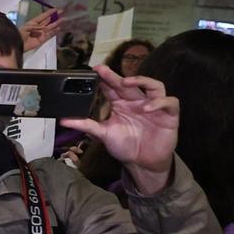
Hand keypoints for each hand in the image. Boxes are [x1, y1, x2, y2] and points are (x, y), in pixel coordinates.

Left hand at [20, 10, 62, 55]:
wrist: (18, 44)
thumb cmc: (20, 34)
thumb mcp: (27, 28)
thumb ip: (36, 27)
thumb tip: (44, 28)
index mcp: (33, 22)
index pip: (43, 16)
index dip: (49, 12)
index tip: (56, 9)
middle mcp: (38, 26)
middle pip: (48, 20)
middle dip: (55, 16)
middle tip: (62, 12)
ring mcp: (41, 33)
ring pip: (50, 27)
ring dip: (56, 23)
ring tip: (63, 19)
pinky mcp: (42, 39)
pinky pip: (50, 35)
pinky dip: (54, 32)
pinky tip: (59, 28)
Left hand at [62, 66, 178, 194]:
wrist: (142, 163)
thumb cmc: (125, 146)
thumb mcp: (103, 135)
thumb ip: (86, 125)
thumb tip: (64, 121)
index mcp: (122, 104)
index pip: (113, 86)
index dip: (105, 77)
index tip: (94, 70)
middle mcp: (138, 101)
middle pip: (130, 83)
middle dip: (118, 76)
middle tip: (105, 71)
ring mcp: (155, 106)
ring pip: (154, 85)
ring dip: (142, 81)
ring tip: (127, 84)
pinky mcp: (169, 115)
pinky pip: (170, 102)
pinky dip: (160, 102)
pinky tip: (147, 107)